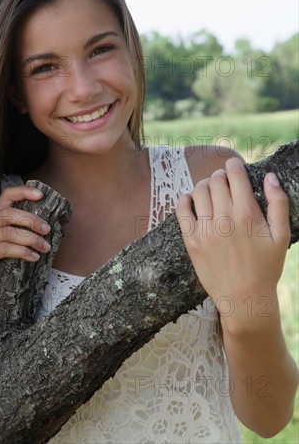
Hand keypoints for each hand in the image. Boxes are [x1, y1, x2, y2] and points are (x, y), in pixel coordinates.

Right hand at [0, 185, 51, 288]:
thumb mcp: (9, 242)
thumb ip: (20, 231)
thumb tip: (47, 227)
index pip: (6, 196)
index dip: (22, 192)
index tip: (41, 195)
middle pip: (8, 214)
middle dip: (31, 220)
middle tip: (47, 229)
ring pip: (8, 232)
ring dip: (31, 239)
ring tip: (45, 247)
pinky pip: (4, 249)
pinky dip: (22, 252)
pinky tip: (34, 257)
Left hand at [176, 157, 289, 333]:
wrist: (244, 299)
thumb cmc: (266, 267)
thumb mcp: (281, 235)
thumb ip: (278, 203)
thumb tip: (270, 177)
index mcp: (247, 214)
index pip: (235, 174)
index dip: (234, 165)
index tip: (234, 165)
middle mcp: (225, 218)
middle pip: (216, 180)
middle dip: (221, 176)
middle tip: (224, 182)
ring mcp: (206, 229)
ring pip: (198, 191)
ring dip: (204, 185)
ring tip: (210, 191)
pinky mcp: (192, 241)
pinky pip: (181, 209)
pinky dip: (185, 199)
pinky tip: (192, 200)